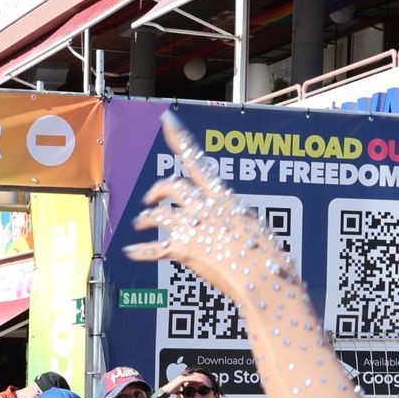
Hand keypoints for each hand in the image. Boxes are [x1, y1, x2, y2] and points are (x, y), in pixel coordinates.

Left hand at [127, 113, 316, 317]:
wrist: (264, 277)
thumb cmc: (269, 257)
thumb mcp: (257, 229)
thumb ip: (239, 222)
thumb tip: (239, 227)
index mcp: (225, 197)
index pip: (198, 159)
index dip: (179, 138)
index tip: (166, 120)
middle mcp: (206, 207)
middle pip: (172, 186)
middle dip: (158, 190)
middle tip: (151, 198)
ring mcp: (193, 227)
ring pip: (159, 213)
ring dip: (146, 217)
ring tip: (140, 223)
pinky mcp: (184, 250)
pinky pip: (154, 248)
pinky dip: (140, 250)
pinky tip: (130, 251)